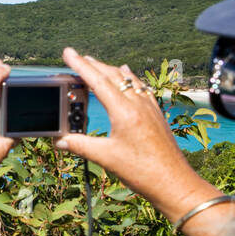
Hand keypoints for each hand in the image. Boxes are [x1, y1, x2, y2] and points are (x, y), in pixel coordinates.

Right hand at [54, 47, 219, 222]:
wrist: (173, 182)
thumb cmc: (142, 171)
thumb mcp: (106, 158)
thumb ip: (80, 146)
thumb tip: (60, 141)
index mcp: (124, 112)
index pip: (97, 82)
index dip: (80, 66)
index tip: (68, 52)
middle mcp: (138, 105)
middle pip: (113, 76)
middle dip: (94, 65)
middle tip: (78, 57)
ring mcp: (150, 108)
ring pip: (129, 80)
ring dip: (111, 70)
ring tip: (99, 64)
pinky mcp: (157, 115)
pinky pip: (142, 89)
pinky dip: (131, 79)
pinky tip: (131, 79)